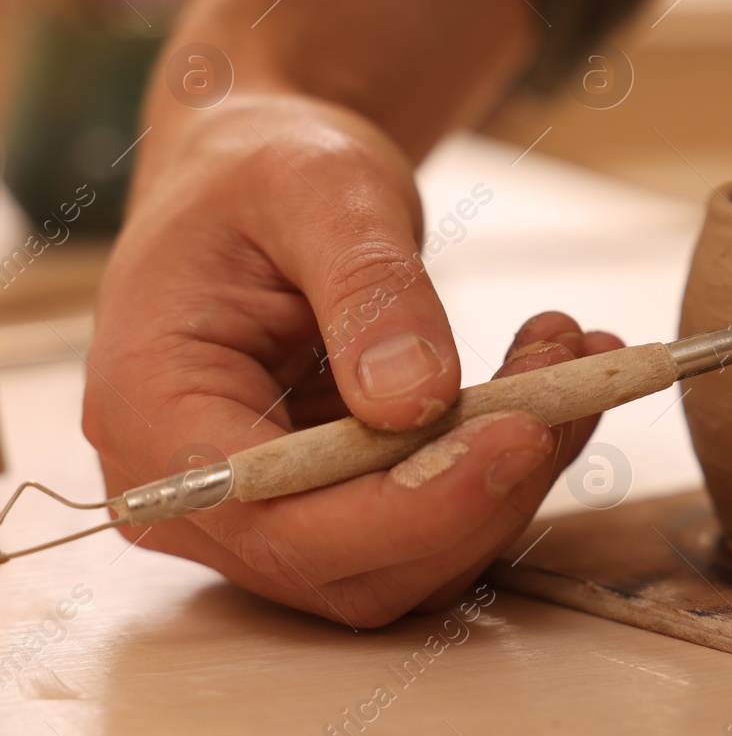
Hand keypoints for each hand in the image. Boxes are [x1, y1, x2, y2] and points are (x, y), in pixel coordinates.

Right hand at [86, 95, 620, 624]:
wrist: (267, 175)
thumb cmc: (266, 167)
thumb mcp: (319, 189)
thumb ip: (367, 291)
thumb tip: (418, 400)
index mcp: (155, 419)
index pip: (279, 523)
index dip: (409, 507)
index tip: (520, 435)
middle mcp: (201, 497)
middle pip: (357, 567)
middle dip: (485, 487)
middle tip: (573, 375)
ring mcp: (269, 512)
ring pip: (414, 560)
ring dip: (516, 474)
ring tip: (571, 355)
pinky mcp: (337, 503)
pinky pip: (437, 521)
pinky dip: (512, 462)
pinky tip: (559, 377)